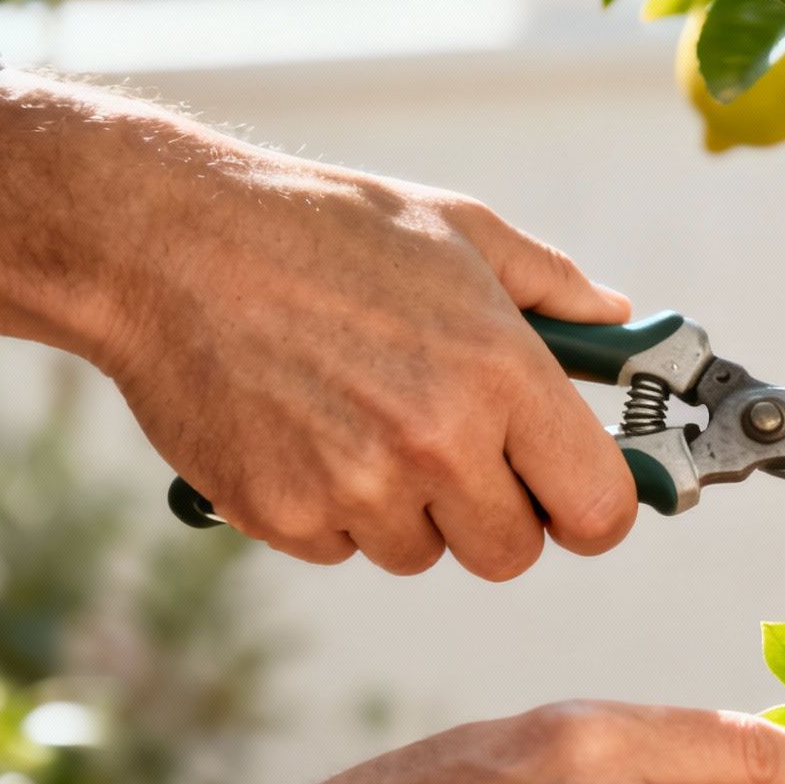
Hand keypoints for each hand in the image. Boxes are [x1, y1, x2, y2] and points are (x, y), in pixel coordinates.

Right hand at [0, 69, 637, 579]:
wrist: (167, 243)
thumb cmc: (322, 230)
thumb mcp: (461, 232)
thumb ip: (554, 286)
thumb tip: (618, 320)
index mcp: (503, 375)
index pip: (598, 509)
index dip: (593, 512)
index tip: (573, 497)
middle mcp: (438, 441)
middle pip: (512, 553)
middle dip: (496, 514)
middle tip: (459, 454)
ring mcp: (357, 486)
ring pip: (422, 553)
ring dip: (407, 510)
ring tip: (364, 420)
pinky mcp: (284, 514)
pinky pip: (342, 549)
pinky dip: (331, 508)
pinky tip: (306, 431)